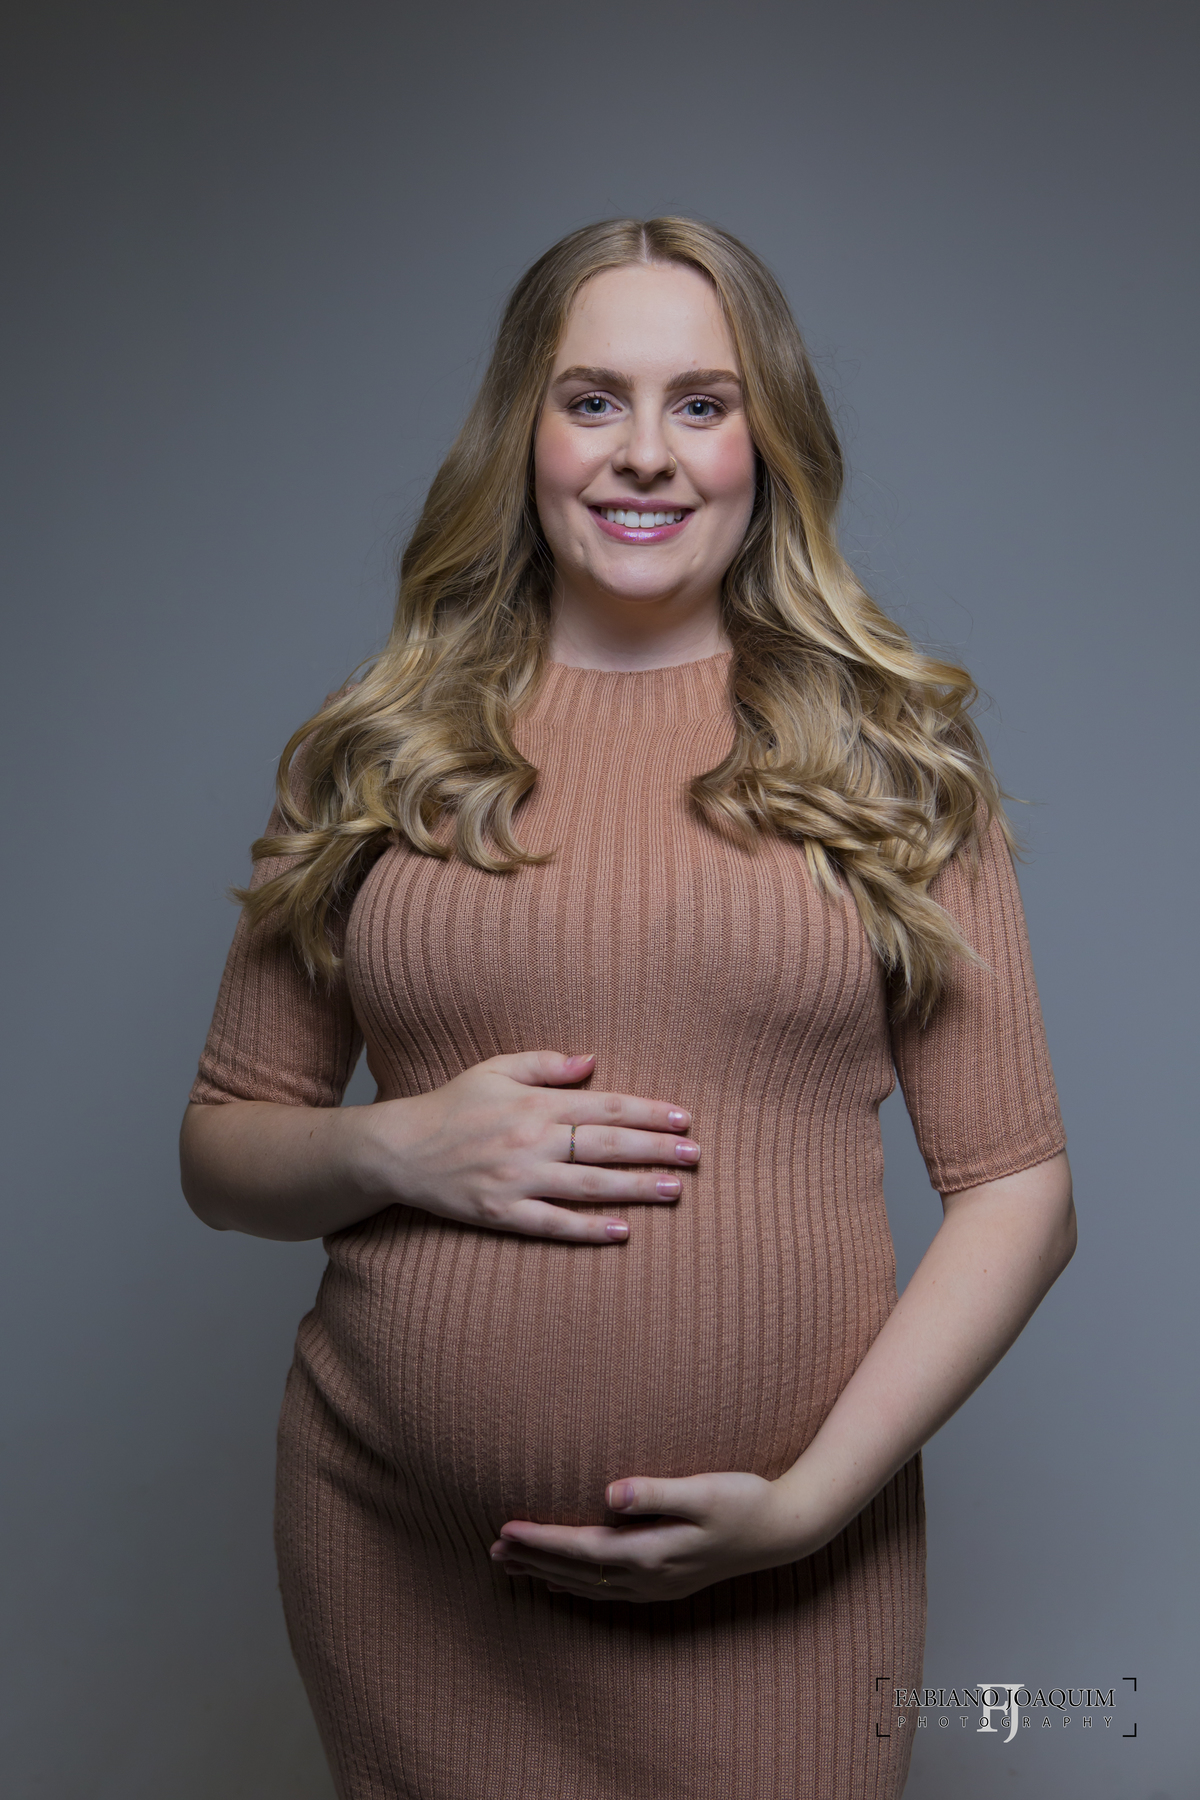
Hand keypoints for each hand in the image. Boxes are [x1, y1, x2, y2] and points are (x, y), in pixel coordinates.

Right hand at [357, 1050, 699, 1243]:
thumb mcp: (495, 1068)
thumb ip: (545, 1063)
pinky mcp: (501, 1213)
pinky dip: (589, 1229)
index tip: (684, 1118)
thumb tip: (592, 1060)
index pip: (607, 1105)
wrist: (398, 1149)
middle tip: (696, 1155)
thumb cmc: (450, 1105)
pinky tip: (623, 1231)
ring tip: (675, 1189)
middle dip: (656, 1149)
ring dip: (636, 1188)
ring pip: (589, 1186)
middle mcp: (532, 1140)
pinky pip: (554, 1224)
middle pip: (608, 1145)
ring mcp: (518, 1179)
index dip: (650, 1112)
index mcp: (535, 1103)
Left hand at [490, 1470, 827, 1602]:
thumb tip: (610, 1493)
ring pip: (589, 1586)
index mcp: (652, 1552)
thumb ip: (656, 1492)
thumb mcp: (703, 1489)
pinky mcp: (666, 1582)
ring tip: (512, 1565)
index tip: (505, 1529)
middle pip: (578, 1572)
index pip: (582, 1549)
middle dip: (533, 1560)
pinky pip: (607, 1591)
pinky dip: (577, 1586)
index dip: (541, 1541)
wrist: (783, 1531)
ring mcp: (657, 1585)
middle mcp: (649, 1576)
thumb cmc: (745, 1499)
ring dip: (548, 1574)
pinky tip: (563, 1580)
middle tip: (492, 1549)